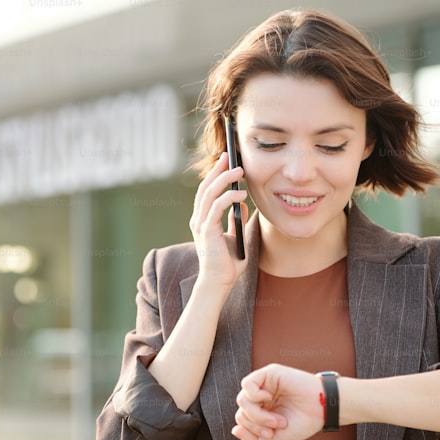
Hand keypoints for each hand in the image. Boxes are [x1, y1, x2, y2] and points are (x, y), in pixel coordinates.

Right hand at [190, 153, 248, 287]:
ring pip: (209, 193)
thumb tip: (241, 207)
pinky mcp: (207, 231)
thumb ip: (234, 222)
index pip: (207, 191)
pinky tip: (241, 194)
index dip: (215, 174)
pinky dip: (229, 197)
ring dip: (225, 179)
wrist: (219, 283)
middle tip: (230, 156)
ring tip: (240, 171)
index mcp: (203, 220)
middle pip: (206, 187)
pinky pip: (216, 207)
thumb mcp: (234, 237)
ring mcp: (201, 224)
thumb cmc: (226, 264)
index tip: (227, 160)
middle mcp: (198, 219)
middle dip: (218, 169)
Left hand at [231, 364, 323, 439]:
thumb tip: (235, 430)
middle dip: (256, 425)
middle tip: (277, 426)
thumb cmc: (303, 422)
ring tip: (277, 419)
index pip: (242, 421)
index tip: (271, 435)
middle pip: (241, 412)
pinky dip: (255, 395)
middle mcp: (260, 398)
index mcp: (261, 411)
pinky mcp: (268, 374)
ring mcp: (263, 385)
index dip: (252, 432)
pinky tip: (269, 398)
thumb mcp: (276, 438)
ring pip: (242, 400)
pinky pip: (247, 384)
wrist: (323, 410)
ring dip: (258, 414)